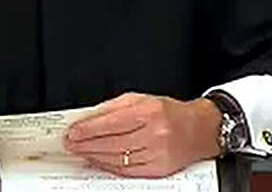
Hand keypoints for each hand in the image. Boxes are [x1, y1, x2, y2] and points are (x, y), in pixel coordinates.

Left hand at [64, 93, 221, 177]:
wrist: (200, 129)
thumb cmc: (170, 112)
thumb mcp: (142, 99)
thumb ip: (114, 108)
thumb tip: (89, 118)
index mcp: (149, 111)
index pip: (111, 123)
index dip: (89, 129)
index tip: (73, 131)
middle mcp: (155, 133)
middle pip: (112, 143)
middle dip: (87, 144)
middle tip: (71, 143)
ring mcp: (157, 154)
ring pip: (118, 159)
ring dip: (94, 156)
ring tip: (81, 152)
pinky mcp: (158, 169)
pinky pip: (128, 171)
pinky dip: (109, 166)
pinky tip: (98, 161)